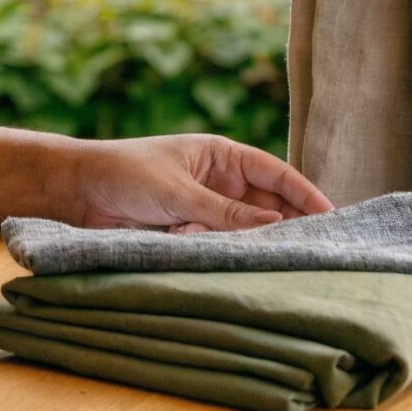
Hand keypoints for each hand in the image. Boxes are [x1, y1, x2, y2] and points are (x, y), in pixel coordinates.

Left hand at [62, 134, 332, 232]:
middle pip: (267, 206)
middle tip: (308, 250)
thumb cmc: (125, 174)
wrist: (79, 192)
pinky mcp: (189, 232)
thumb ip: (225, 212)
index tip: (332, 215)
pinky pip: (218, 244)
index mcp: (222, 156)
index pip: (276, 173)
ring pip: (244, 231)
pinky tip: (210, 253)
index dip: (305, 194)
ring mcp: (206, 209)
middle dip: (283, 226)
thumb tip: (273, 223)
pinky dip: (220, 251)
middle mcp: (220, 182)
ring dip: (246, 242)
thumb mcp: (178, 192)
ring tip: (258, 254)